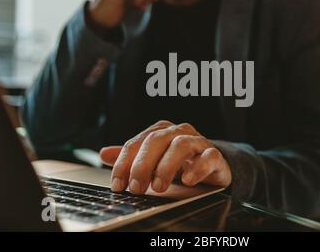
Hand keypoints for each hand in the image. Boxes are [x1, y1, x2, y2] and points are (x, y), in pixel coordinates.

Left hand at [100, 120, 231, 193]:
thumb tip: (104, 153)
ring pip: (181, 145)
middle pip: (157, 140)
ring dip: (167, 166)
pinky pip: (208, 156)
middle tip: (137, 187)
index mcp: (161, 131)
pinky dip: (198, 168)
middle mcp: (178, 132)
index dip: (125, 163)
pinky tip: (188, 180)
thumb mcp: (153, 160)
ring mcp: (198, 142)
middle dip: (143, 164)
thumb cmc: (179, 162)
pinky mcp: (215, 155)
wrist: (212, 166)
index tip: (118, 184)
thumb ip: (132, 157)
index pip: (137, 143)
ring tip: (158, 186)